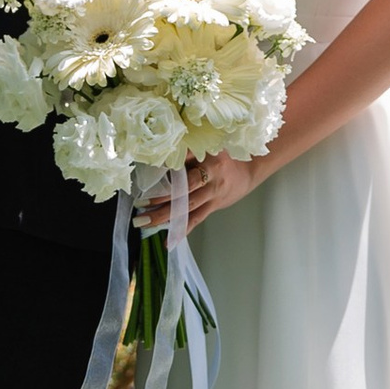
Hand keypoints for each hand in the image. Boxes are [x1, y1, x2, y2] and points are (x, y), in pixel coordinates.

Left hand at [138, 152, 255, 233]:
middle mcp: (212, 177)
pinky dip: (182, 229)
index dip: (167, 171)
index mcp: (209, 159)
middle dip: (160, 198)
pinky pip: (196, 219)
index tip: (148, 177)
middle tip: (139, 204)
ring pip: (187, 207)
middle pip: (184, 190)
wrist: (250, 170)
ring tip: (144, 222)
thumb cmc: (224, 157)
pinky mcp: (214, 206)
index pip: (184, 164)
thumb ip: (187, 155)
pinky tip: (168, 240)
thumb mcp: (208, 148)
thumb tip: (160, 163)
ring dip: (164, 216)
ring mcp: (213, 194)